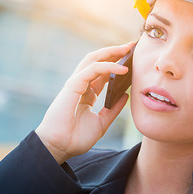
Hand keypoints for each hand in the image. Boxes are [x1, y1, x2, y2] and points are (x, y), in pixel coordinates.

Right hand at [35, 42, 134, 163]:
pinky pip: (92, 70)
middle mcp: (81, 85)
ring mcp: (76, 84)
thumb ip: (113, 109)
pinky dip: (108, 67)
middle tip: (132, 45)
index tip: (132, 58)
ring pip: (93, 60)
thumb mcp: (102, 123)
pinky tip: (122, 69)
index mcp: (87, 93)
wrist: (60, 148)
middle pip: (98, 61)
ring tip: (128, 48)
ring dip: (111, 52)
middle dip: (115, 51)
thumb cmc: (76, 137)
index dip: (116, 63)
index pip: (103, 72)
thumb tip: (126, 95)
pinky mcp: (72, 86)